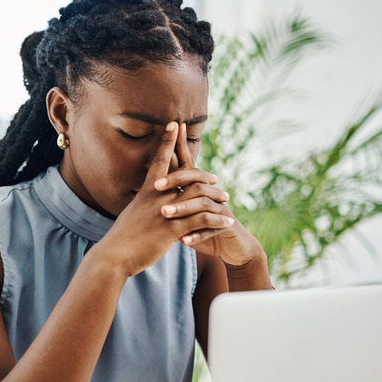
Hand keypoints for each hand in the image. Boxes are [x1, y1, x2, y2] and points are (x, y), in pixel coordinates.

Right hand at [93, 122, 235, 277]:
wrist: (113, 255)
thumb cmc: (120, 238)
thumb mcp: (131, 215)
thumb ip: (142, 206)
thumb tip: (146, 204)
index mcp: (146, 191)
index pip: (159, 160)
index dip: (167, 140)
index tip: (175, 124)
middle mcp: (157, 197)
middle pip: (187, 175)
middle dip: (205, 173)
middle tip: (216, 178)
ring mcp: (166, 212)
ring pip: (200, 196)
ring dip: (216, 197)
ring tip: (227, 200)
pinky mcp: (173, 229)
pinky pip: (202, 220)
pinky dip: (217, 219)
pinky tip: (227, 221)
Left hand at [156, 123, 263, 265]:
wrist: (231, 246)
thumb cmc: (201, 226)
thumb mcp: (186, 211)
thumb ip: (173, 198)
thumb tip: (150, 181)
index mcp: (198, 188)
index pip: (187, 166)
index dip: (179, 149)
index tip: (165, 136)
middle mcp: (210, 194)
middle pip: (195, 180)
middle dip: (176, 181)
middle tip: (156, 186)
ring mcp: (219, 209)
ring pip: (202, 204)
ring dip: (183, 208)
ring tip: (164, 213)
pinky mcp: (226, 226)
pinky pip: (211, 229)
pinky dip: (196, 235)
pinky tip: (182, 241)